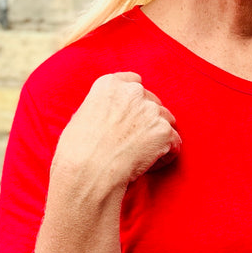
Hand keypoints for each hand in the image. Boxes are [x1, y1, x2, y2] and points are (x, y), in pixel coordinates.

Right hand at [51, 71, 180, 196]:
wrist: (88, 170)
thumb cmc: (77, 151)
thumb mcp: (81, 117)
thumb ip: (101, 108)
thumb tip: (110, 117)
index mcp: (109, 84)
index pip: (134, 82)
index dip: (136, 102)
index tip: (132, 118)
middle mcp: (132, 92)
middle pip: (152, 102)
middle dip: (147, 121)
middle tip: (135, 143)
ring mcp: (151, 110)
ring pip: (166, 121)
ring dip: (158, 137)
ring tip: (141, 157)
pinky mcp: (164, 131)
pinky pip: (174, 144)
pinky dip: (166, 157)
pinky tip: (149, 166)